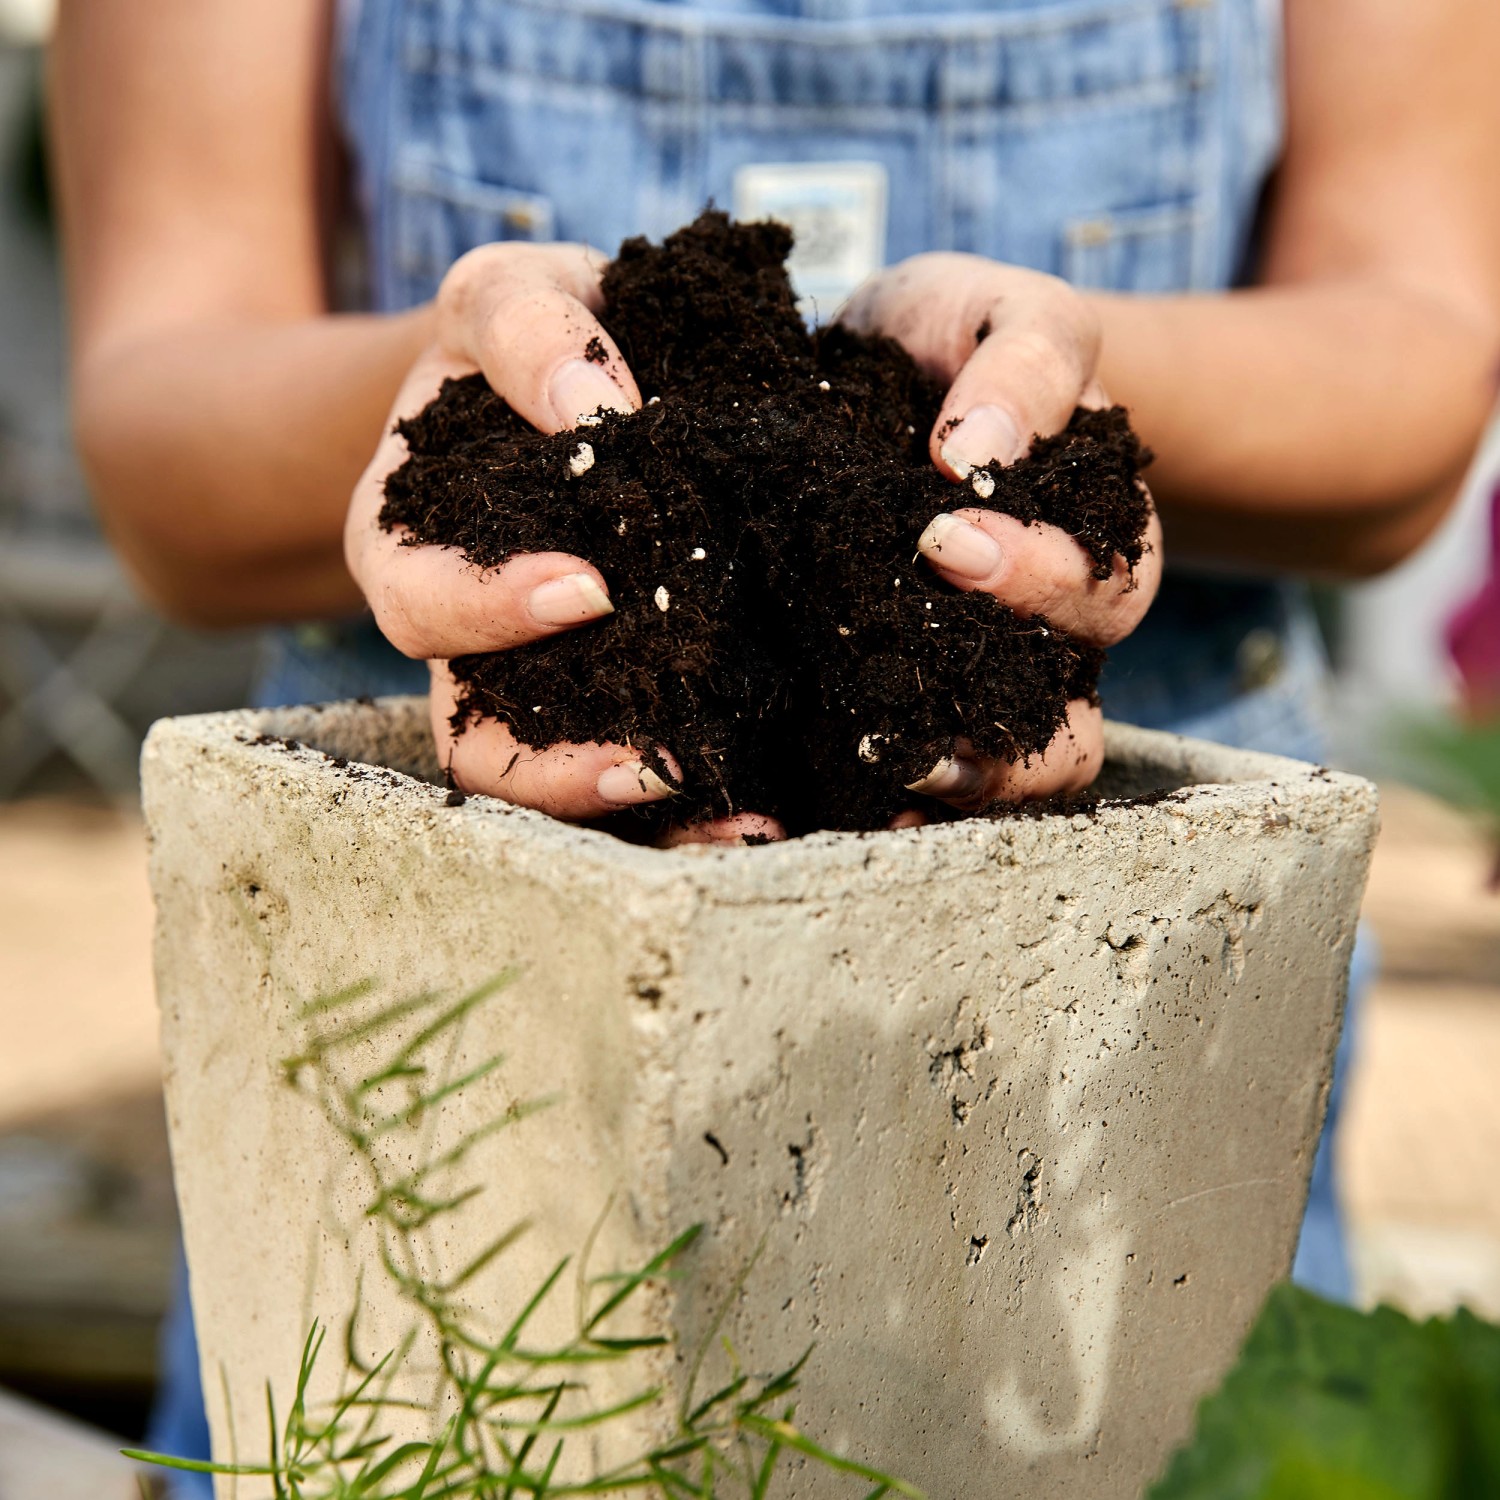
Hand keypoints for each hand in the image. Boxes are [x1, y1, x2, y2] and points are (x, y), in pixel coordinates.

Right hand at [346, 244, 782, 842]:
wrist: (579, 377)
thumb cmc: (531, 333)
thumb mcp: (507, 294)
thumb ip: (529, 329)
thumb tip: (601, 413)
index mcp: (413, 548)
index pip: (421, 607)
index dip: (489, 612)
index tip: (591, 588)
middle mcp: (470, 641)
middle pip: (477, 745)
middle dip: (562, 768)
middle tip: (660, 760)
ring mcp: (544, 684)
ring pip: (562, 786)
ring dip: (645, 810)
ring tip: (741, 817)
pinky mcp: (624, 700)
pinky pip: (644, 769)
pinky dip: (700, 802)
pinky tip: (771, 809)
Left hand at [842, 254, 1163, 806]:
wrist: (884, 369)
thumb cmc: (958, 336)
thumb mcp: (1005, 309)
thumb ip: (1024, 361)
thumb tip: (979, 452)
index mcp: (1093, 537)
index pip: (1105, 587)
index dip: (1036, 577)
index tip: (941, 536)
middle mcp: (1050, 628)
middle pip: (1073, 711)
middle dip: (1005, 711)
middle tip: (908, 670)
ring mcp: (981, 674)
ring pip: (1019, 766)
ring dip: (970, 778)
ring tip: (897, 767)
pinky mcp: (903, 697)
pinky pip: (927, 772)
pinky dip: (898, 795)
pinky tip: (850, 793)